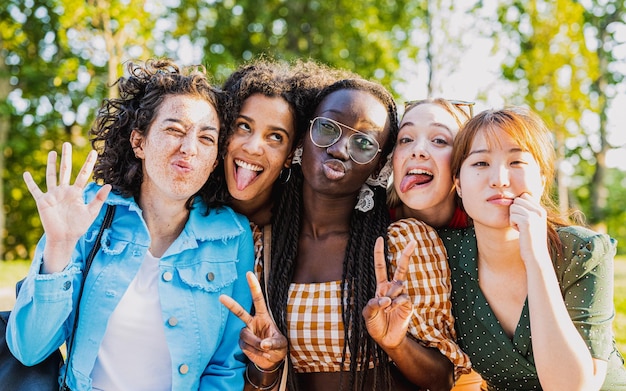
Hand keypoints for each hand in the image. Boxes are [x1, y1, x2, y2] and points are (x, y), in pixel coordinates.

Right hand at [23, 143, 110, 271]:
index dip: (88, 163)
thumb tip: (109, 185)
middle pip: (66, 170)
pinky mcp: (43, 201)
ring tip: (53, 152)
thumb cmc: (78, 226)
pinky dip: (30, 182)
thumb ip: (99, 199)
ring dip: (51, 164)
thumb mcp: (91, 212)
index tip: (94, 152)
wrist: (65, 238)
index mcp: (77, 192)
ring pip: (51, 176)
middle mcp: (64, 191)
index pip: (84, 174)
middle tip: (67, 143)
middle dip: (67, 157)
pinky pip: (35, 190)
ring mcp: (53, 195)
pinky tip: (26, 173)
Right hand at [219, 272, 286, 369]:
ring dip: (256, 344)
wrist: (272, 361)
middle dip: (231, 305)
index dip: (254, 287)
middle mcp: (252, 322)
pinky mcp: (242, 344)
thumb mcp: (281, 344)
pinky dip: (256, 353)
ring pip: (246, 336)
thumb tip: (263, 344)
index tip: (249, 273)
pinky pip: (246, 347)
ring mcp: (246, 333)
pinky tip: (263, 354)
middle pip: (240, 312)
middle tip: (221, 297)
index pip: (258, 299)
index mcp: (263, 316)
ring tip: (266, 350)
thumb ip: (274, 343)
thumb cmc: (278, 347)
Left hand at [363, 237, 415, 349]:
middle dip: (407, 254)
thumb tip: (386, 298)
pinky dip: (395, 303)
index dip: (379, 252)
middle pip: (401, 268)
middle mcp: (392, 288)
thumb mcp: (367, 314)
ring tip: (385, 308)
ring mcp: (401, 296)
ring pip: (398, 284)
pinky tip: (391, 310)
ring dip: (390, 294)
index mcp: (381, 287)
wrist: (386, 339)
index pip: (380, 266)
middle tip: (414, 241)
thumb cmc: (375, 325)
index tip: (380, 238)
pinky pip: (403, 298)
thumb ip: (373, 304)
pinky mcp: (408, 305)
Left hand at [510, 193, 549, 266]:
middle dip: (514, 212)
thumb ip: (527, 211)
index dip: (518, 206)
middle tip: (521, 224)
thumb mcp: (532, 223)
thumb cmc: (530, 240)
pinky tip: (520, 232)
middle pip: (517, 200)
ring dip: (513, 218)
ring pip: (513, 207)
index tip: (523, 219)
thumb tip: (514, 199)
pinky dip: (512, 224)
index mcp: (541, 210)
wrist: (536, 256)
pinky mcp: (527, 222)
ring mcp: (534, 216)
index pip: (524, 195)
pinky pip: (511, 216)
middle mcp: (539, 211)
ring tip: (521, 228)